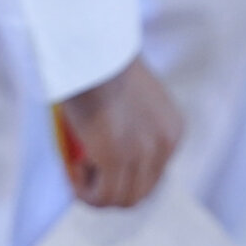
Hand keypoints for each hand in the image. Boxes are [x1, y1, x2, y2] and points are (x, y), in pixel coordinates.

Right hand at [56, 56, 182, 208]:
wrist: (92, 46)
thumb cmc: (103, 60)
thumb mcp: (130, 94)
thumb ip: (130, 121)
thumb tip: (105, 151)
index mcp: (172, 127)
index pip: (154, 171)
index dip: (124, 174)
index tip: (97, 163)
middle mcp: (165, 144)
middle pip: (142, 190)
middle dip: (111, 187)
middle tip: (83, 171)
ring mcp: (143, 153)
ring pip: (123, 199)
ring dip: (96, 192)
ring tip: (76, 172)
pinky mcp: (117, 158)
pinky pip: (103, 197)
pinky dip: (86, 194)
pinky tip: (72, 174)